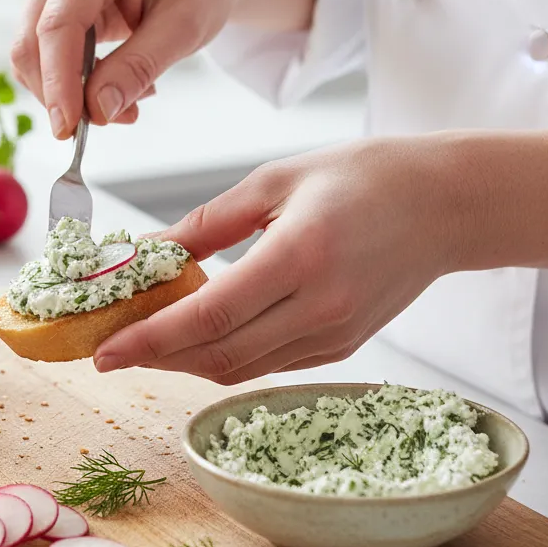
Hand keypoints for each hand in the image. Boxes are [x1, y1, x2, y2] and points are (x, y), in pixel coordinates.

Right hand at [11, 0, 244, 137]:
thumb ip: (138, 68)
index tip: (69, 129)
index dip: (58, 82)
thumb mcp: (184, 28)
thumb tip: (97, 110)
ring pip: (32, 54)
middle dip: (62, 93)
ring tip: (127, 101)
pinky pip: (44, 54)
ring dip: (69, 91)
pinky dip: (71, 82)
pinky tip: (113, 83)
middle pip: (32, 42)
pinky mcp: (48, 0)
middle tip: (112, 120)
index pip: (58, 26)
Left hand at [93, 137, 476, 382]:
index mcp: (301, 256)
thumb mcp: (275, 181)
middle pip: (219, 354)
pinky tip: (195, 340)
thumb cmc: (361, 177)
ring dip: (184, 362)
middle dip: (155, 358)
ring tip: (142, 345)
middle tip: (108, 350)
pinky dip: (224, 358)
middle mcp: (321, 307)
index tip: (104, 351)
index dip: (150, 339)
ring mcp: (336, 334)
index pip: (210, 316)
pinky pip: (270, 365)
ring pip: (242, 369)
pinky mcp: (343, 346)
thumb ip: (206, 223)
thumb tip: (147, 251)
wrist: (443, 204)